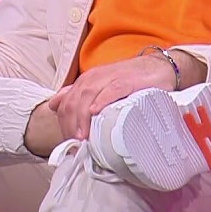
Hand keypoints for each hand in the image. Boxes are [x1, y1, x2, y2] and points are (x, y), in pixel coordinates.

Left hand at [46, 55, 175, 141]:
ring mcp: (111, 78)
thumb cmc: (128, 81)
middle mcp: (94, 78)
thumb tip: (54, 105)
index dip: (63, 123)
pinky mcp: (128, 81)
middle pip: (74, 100)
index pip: (65, 102)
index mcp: (86, 81)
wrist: (157, 67)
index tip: (67, 142)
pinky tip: (96, 112)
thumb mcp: (99, 87)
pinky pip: (112, 89)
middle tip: (75, 144)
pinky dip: (102, 100)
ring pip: (88, 94)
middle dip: (70, 123)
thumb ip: (78, 96)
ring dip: (82, 116)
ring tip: (82, 135)